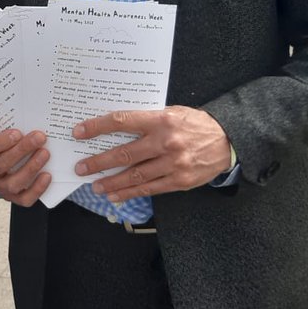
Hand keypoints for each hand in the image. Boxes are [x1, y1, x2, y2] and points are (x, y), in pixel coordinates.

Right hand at [0, 128, 50, 206]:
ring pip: (13, 183)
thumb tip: (26, 123)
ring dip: (31, 167)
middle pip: (2, 164)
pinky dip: (37, 188)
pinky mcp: (12, 198)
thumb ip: (6, 134)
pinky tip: (47, 175)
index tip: (17, 133)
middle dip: (22, 150)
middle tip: (38, 138)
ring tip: (44, 153)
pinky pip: (24, 198)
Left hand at [72, 107, 232, 202]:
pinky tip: (116, 196)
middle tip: (81, 168)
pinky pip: (150, 189)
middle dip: (99, 162)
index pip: (122, 122)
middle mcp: (165, 142)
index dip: (98, 127)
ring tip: (95, 186)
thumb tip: (115, 126)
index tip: (79, 132)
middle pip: (125, 153)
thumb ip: (147, 119)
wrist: (228, 140)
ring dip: (112, 183)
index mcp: (161, 120)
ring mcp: (173, 163)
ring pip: (135, 176)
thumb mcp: (172, 112)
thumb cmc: (195, 124)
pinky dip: (130, 193)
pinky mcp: (179, 181)